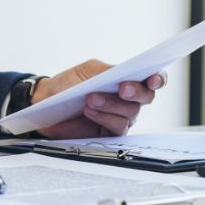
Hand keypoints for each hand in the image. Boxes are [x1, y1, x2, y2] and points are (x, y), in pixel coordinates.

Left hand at [30, 59, 167, 138]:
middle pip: (146, 97)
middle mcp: (128, 99)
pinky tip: (89, 110)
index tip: (153, 79)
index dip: (158, 79)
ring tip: (91, 99)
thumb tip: (127, 72)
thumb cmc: (69, 84)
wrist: (47, 102)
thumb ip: (110, 71)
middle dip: (136, 92)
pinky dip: (104, 117)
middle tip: (122, 88)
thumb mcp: (89, 71)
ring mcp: (120, 117)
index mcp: (126, 80)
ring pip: (130, 113)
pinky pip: (117, 127)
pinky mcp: (110, 133)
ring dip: (111, 105)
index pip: (152, 79)